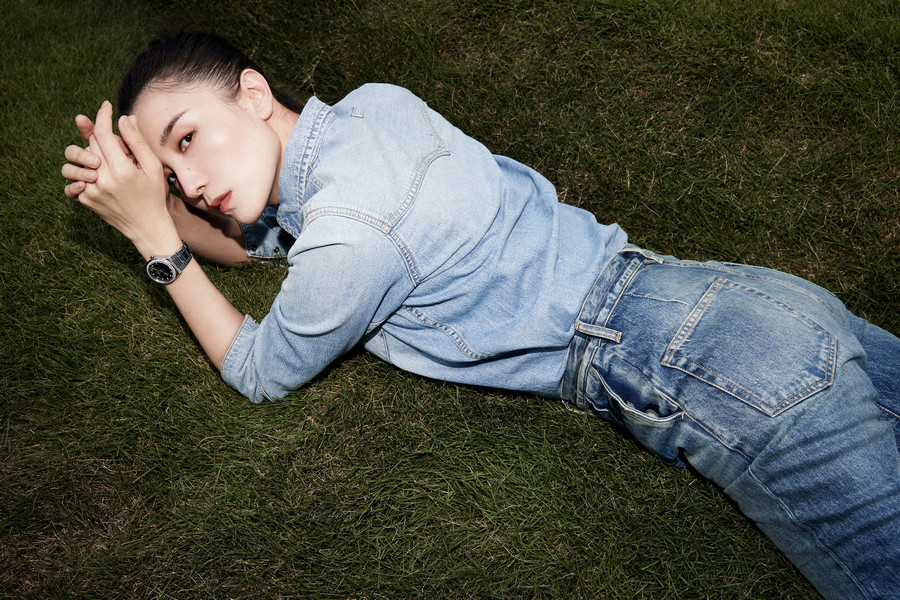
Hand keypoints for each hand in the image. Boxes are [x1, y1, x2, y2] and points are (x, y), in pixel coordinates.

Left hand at [67, 101, 179, 257]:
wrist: (147, 228)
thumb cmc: (154, 195)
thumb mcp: (154, 168)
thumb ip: (138, 142)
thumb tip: (124, 119)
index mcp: (123, 170)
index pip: (103, 133)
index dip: (103, 116)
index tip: (106, 106)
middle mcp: (103, 179)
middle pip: (91, 143)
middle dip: (101, 136)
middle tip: (118, 145)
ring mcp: (92, 191)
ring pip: (75, 159)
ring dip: (86, 154)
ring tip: (102, 160)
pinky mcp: (85, 199)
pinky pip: (73, 178)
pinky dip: (82, 174)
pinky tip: (94, 176)